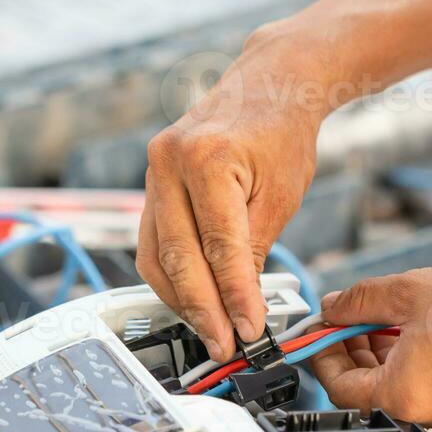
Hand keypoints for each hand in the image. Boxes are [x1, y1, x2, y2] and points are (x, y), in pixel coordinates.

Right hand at [138, 32, 327, 362]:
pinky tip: (194, 301)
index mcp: (206, 157)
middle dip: (203, 310)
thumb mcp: (280, 195)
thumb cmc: (280, 133)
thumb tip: (241, 309)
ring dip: (181, 300)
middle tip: (225, 346)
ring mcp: (152, 172)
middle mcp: (168, 162)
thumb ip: (254, 250)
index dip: (233, 297)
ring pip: (156, 256)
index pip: (218, 246)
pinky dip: (172, 277)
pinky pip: (153, 244)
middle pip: (178, 257)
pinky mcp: (151, 185)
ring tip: (211, 331)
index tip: (248, 332)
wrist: (267, 85)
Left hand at [308, 255, 431, 427]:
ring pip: (403, 390)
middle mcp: (428, 417)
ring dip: (388, 357)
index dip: (325, 354)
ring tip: (393, 318)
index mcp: (402, 397)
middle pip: (370, 393)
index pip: (339, 387)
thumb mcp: (409, 289)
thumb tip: (334, 307)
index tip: (323, 333)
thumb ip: (359, 301)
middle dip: (357, 353)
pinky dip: (419, 365)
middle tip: (355, 319)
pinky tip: (425, 331)